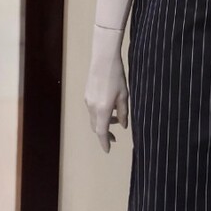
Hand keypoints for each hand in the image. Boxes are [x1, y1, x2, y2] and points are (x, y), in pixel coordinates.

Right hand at [84, 24, 128, 152]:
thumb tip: (123, 126)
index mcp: (102, 110)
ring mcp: (87, 101)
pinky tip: (109, 107)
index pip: (101, 132)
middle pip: (96, 127)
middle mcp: (92, 108)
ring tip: (115, 119)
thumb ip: (123, 113)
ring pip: (93, 118)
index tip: (108, 150)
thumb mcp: (124, 96)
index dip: (104, 142)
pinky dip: (99, 114)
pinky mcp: (86, 94)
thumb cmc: (117, 77)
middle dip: (104, 134)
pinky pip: (92, 110)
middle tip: (114, 137)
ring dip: (102, 123)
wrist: (103, 60)